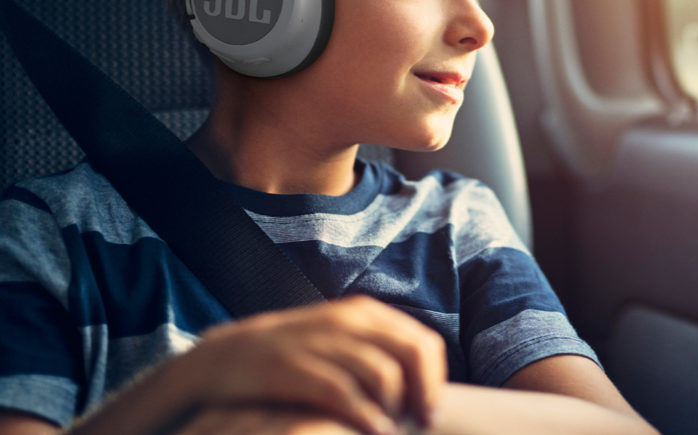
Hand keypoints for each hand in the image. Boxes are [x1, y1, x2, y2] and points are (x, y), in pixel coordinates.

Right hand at [180, 295, 445, 433]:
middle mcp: (347, 321)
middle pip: (412, 355)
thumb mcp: (341, 342)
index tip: (431, 412)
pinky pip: (341, 392)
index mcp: (364, 314)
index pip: (424, 343)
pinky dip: (364, 416)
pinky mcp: (291, 367)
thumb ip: (379, 353)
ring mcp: (319, 342)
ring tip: (393, 432)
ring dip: (396, 410)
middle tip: (422, 424)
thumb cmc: (295, 359)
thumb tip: (426, 389)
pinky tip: (372, 432)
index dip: (436, 380)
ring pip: (383, 374)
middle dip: (425, 394)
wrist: (224, 358)